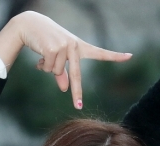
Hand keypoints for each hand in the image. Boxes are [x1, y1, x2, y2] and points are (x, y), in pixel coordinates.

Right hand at [0, 11, 131, 108]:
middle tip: (78, 106)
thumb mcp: (58, 58)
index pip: (100, 52)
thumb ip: (63, 74)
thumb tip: (65, 89)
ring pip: (57, 72)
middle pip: (77, 75)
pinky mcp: (53, 48)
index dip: (115, 56)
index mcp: (80, 47)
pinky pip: (48, 68)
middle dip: (76, 92)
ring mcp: (65, 46)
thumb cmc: (46, 41)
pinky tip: (39, 53)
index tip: (130, 56)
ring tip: (44, 53)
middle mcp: (75, 46)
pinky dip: (42, 65)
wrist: (29, 24)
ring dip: (48, 67)